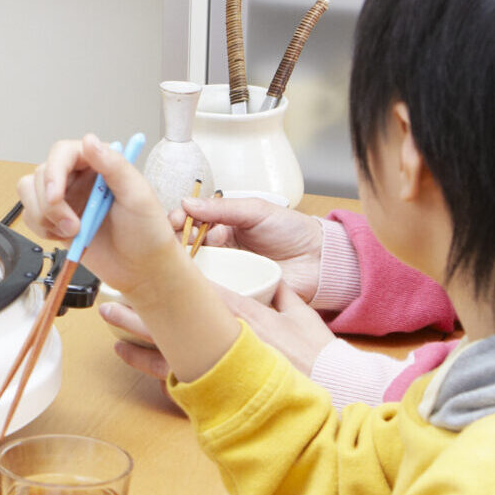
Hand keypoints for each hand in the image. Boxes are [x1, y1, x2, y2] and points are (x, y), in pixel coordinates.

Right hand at [14, 134, 179, 292]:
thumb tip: (89, 140)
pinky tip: (65, 237)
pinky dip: (41, 228)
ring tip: (73, 232)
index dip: (54, 173)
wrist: (141, 269)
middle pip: (42, 173)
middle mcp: (77, 176)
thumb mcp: (138, 195)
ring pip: (29, 193)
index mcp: (98, 163)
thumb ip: (115, 165)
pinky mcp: (55, 219)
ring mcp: (65, 198)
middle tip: (73, 226)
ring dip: (43, 216)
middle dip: (50, 204)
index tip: (56, 197)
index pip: (63, 152)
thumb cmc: (147, 232)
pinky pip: (30, 216)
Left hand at [103, 282, 330, 378]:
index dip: (169, 275)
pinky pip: (171, 377)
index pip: (197, 288)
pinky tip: (125, 353)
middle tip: (111, 293)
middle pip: (169, 317)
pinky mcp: (213, 388)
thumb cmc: (318, 356)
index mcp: (240, 314)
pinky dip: (146, 364)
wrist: (329, 392)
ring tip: (108, 320)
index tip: (147, 265)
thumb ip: (284, 295)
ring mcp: (215, 365)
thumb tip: (275, 283)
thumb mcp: (302, 316)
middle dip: (138, 305)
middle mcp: (220, 339)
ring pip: (163, 346)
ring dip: (133, 332)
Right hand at [175, 196, 326, 304]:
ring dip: (184, 264)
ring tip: (185, 259)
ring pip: (195, 269)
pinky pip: (213, 291)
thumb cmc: (291, 231)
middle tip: (177, 239)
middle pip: (186, 246)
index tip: (176, 220)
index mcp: (223, 226)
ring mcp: (226, 272)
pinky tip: (195, 282)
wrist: (318, 260)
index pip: (191, 221)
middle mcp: (220, 249)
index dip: (179, 220)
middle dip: (176, 241)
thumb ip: (222, 208)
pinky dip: (201, 287)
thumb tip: (187, 202)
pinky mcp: (235, 292)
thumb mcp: (256, 210)